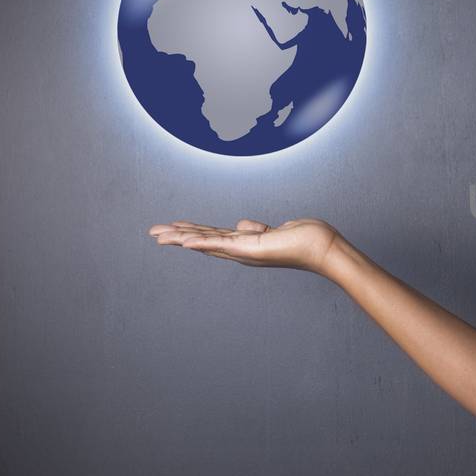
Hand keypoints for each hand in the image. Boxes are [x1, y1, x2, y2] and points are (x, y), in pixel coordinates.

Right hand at [147, 217, 340, 274]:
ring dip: (181, 238)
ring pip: (206, 242)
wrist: (322, 247)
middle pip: (203, 241)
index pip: (213, 236)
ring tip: (159, 235)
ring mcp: (244, 251)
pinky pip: (220, 244)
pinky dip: (201, 243)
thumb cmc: (305, 239)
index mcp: (246, 244)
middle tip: (153, 232)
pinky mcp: (250, 248)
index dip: (192, 231)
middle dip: (177, 236)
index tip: (173, 227)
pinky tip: (183, 242)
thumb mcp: (274, 230)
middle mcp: (241, 250)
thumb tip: (240, 224)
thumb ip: (255, 229)